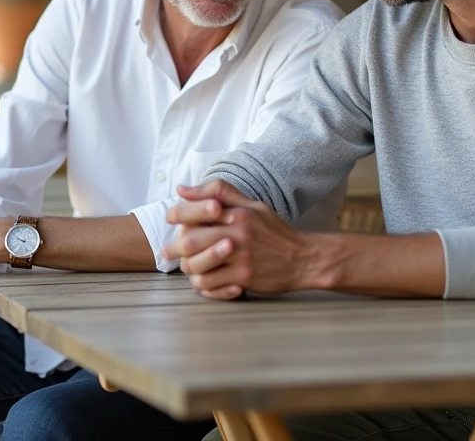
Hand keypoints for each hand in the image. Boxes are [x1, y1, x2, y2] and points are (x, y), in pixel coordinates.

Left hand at [164, 181, 325, 299]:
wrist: (304, 259)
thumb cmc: (275, 232)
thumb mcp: (252, 205)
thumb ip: (218, 192)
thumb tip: (182, 188)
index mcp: (238, 213)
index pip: (196, 211)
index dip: (177, 215)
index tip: (170, 219)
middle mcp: (238, 234)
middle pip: (191, 242)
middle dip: (175, 248)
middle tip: (169, 252)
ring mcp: (241, 258)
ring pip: (197, 268)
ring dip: (189, 269)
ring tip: (191, 267)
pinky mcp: (243, 279)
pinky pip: (210, 286)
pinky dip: (203, 286)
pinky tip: (208, 281)